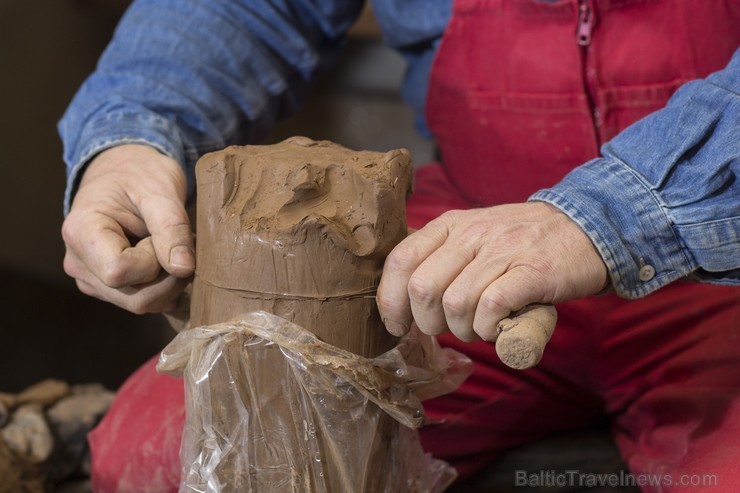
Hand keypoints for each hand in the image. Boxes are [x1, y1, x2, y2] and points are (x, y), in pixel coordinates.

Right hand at [62, 144, 194, 312]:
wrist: (125, 172)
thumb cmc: (139, 174)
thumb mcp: (160, 190)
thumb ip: (172, 228)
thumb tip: (184, 269)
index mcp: (80, 233)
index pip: (119, 272)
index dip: (152, 260)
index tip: (161, 233)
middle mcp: (79, 264)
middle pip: (134, 297)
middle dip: (168, 276)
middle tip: (177, 241)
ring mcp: (92, 280)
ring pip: (141, 304)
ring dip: (169, 281)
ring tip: (170, 246)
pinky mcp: (109, 289)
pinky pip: (144, 302)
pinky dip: (165, 287)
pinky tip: (166, 260)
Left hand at [376, 202, 606, 340]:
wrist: (587, 228)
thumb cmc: (521, 243)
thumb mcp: (473, 235)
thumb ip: (439, 257)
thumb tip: (402, 296)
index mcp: (450, 225)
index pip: (401, 260)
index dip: (390, 300)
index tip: (397, 325)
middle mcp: (472, 234)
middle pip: (423, 289)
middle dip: (429, 322)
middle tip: (450, 327)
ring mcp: (503, 251)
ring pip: (456, 303)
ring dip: (463, 329)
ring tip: (480, 326)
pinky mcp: (533, 272)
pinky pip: (491, 308)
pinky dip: (489, 328)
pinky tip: (499, 326)